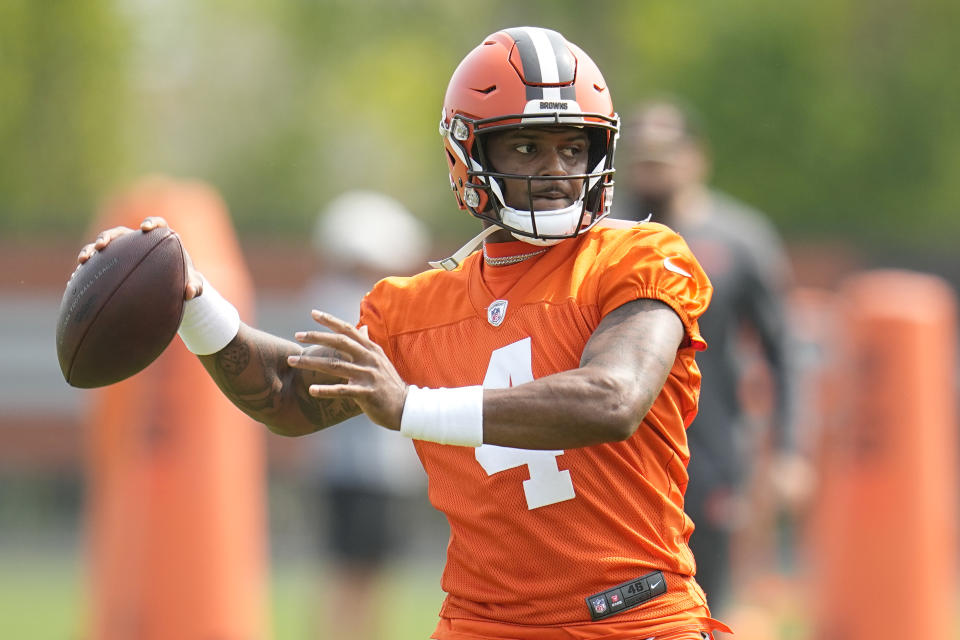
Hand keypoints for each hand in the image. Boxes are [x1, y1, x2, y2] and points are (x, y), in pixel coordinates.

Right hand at [75, 216, 202, 299]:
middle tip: (103, 244)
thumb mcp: (193, 285)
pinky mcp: (113, 264)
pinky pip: (97, 264)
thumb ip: (195, 287)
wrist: (171, 289)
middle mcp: (139, 242)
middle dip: (110, 236)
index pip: (156, 224)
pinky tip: (76, 279)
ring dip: (92, 249)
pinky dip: (87, 270)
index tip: (146, 229)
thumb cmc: (184, 282)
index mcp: (161, 239)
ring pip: (104, 246)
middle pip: (121, 232)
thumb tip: (189, 293)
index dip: (151, 223)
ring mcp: (124, 252)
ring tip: (84, 259)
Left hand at [288, 311, 407, 429]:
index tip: (313, 313)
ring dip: (311, 363)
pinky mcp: (367, 393)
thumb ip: (368, 344)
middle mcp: (369, 359)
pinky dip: (326, 390)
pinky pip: (342, 390)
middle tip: (297, 335)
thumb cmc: (389, 384)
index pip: (348, 330)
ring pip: (335, 366)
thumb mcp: (380, 360)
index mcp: (371, 349)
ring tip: (292, 361)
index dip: (330, 320)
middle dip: (317, 337)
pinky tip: (311, 390)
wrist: (406, 407)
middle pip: (339, 343)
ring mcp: (368, 376)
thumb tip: (362, 328)